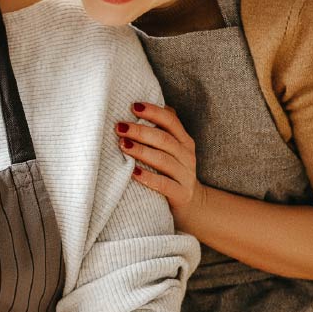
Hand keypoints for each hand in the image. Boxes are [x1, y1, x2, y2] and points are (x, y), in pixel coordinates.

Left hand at [118, 101, 209, 231]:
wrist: (192, 205)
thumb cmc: (172, 172)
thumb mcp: (172, 150)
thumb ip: (162, 130)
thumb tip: (139, 106)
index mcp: (184, 141)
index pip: (171, 121)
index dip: (153, 112)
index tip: (133, 106)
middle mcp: (187, 156)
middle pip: (164, 139)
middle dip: (141, 131)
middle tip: (120, 127)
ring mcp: (185, 176)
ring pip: (163, 160)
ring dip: (141, 151)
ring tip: (123, 145)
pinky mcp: (181, 195)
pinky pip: (164, 185)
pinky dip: (148, 178)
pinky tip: (133, 173)